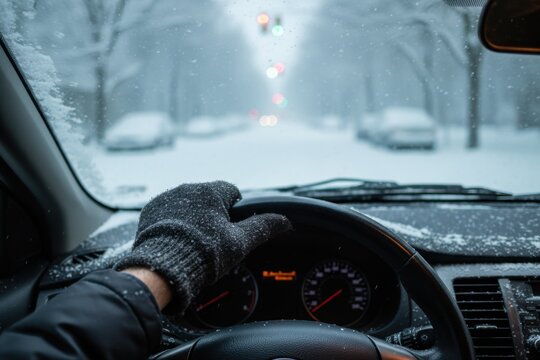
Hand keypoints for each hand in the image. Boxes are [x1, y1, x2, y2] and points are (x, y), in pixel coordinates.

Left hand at [115, 181, 290, 311]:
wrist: (162, 269)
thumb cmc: (204, 254)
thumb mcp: (240, 242)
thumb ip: (263, 227)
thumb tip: (285, 221)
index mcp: (211, 191)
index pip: (232, 192)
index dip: (235, 212)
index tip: (232, 230)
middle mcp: (187, 189)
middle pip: (209, 199)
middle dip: (213, 216)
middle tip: (214, 241)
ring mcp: (166, 199)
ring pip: (188, 205)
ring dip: (193, 219)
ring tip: (193, 244)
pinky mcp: (150, 212)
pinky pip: (168, 213)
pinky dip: (174, 224)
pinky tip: (177, 242)